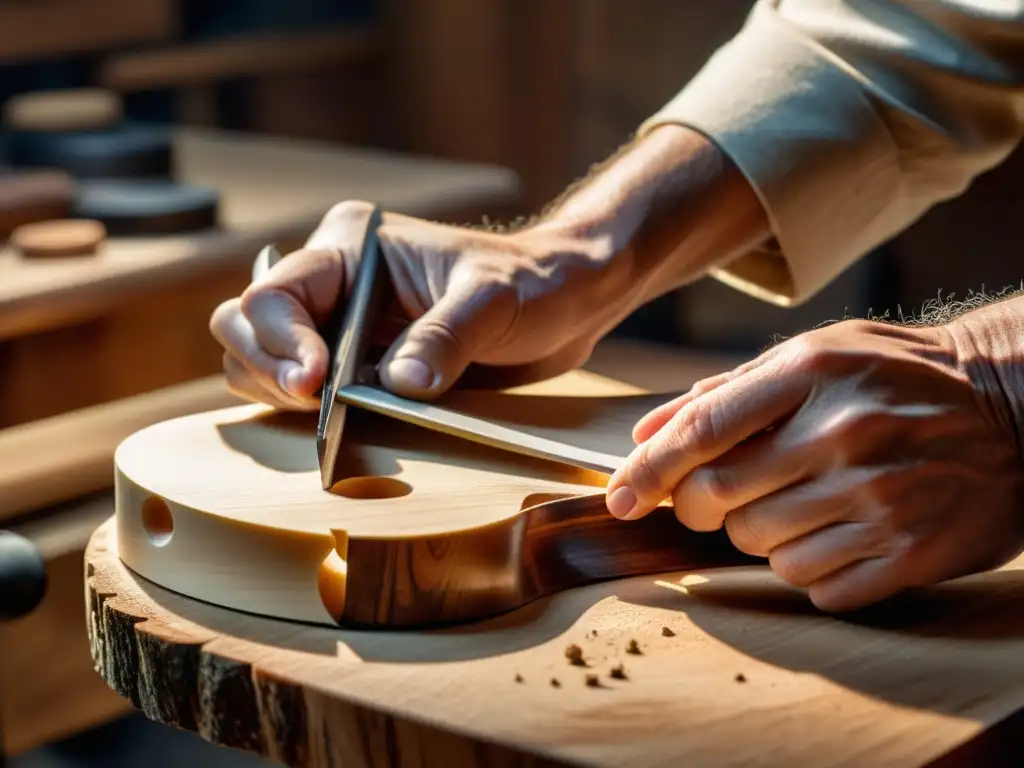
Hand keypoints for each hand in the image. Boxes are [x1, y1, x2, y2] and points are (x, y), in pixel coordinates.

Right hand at [210, 201, 637, 409]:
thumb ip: (445, 337)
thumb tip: (397, 387)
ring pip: (263, 363)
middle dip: (268, 368)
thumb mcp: (494, 301)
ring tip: (332, 418)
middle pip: (245, 326)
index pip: (274, 294)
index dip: (280, 342)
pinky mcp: (357, 366)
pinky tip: (339, 427)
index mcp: (349, 247)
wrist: (565, 303)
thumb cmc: (534, 283)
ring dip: (281, 395)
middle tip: (317, 404)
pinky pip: (304, 394)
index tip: (317, 384)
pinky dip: (304, 415)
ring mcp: (339, 327)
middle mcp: (332, 284)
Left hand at [605, 318, 1023, 611]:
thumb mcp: (817, 355)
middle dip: (700, 507)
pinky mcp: (908, 553)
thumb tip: (647, 430)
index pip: (701, 428)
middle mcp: (842, 435)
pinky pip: (815, 587)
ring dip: (759, 536)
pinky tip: (837, 533)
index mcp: (811, 374)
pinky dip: (809, 568)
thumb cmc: (899, 377)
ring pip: (761, 550)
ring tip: (799, 504)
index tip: (618, 499)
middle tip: (720, 496)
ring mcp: (878, 499)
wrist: (1018, 409)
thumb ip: (728, 391)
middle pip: (718, 500)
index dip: (646, 470)